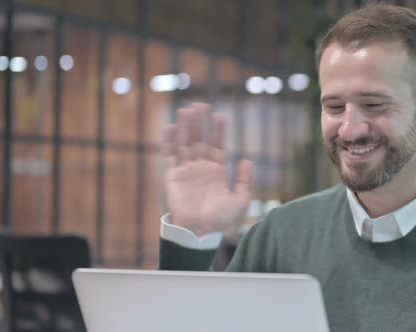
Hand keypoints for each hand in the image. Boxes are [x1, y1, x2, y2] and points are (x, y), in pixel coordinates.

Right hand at [162, 103, 252, 236]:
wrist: (199, 230)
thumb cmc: (221, 219)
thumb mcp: (240, 200)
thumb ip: (245, 180)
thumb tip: (247, 160)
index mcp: (217, 171)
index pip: (217, 145)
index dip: (218, 131)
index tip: (220, 115)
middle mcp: (201, 168)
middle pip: (200, 140)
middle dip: (200, 123)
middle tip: (201, 105)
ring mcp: (187, 170)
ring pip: (185, 143)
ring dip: (186, 127)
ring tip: (186, 109)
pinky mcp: (173, 176)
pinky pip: (170, 155)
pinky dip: (169, 141)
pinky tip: (170, 126)